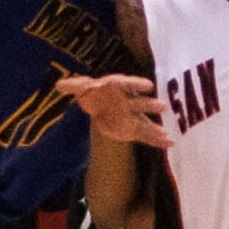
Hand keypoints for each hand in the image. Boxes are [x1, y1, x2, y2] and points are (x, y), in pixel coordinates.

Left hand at [56, 73, 171, 148]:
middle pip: (140, 105)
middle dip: (149, 106)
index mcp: (119, 89)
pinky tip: (170, 144)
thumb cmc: (96, 94)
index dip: (137, 85)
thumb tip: (58, 86)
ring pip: (145, 123)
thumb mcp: (84, 89)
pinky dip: (157, 141)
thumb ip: (74, 87)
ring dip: (155, 129)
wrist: (103, 104)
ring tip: (167, 135)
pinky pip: (146, 136)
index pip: (129, 85)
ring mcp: (134, 117)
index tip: (148, 85)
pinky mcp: (135, 129)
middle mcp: (129, 102)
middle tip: (162, 106)